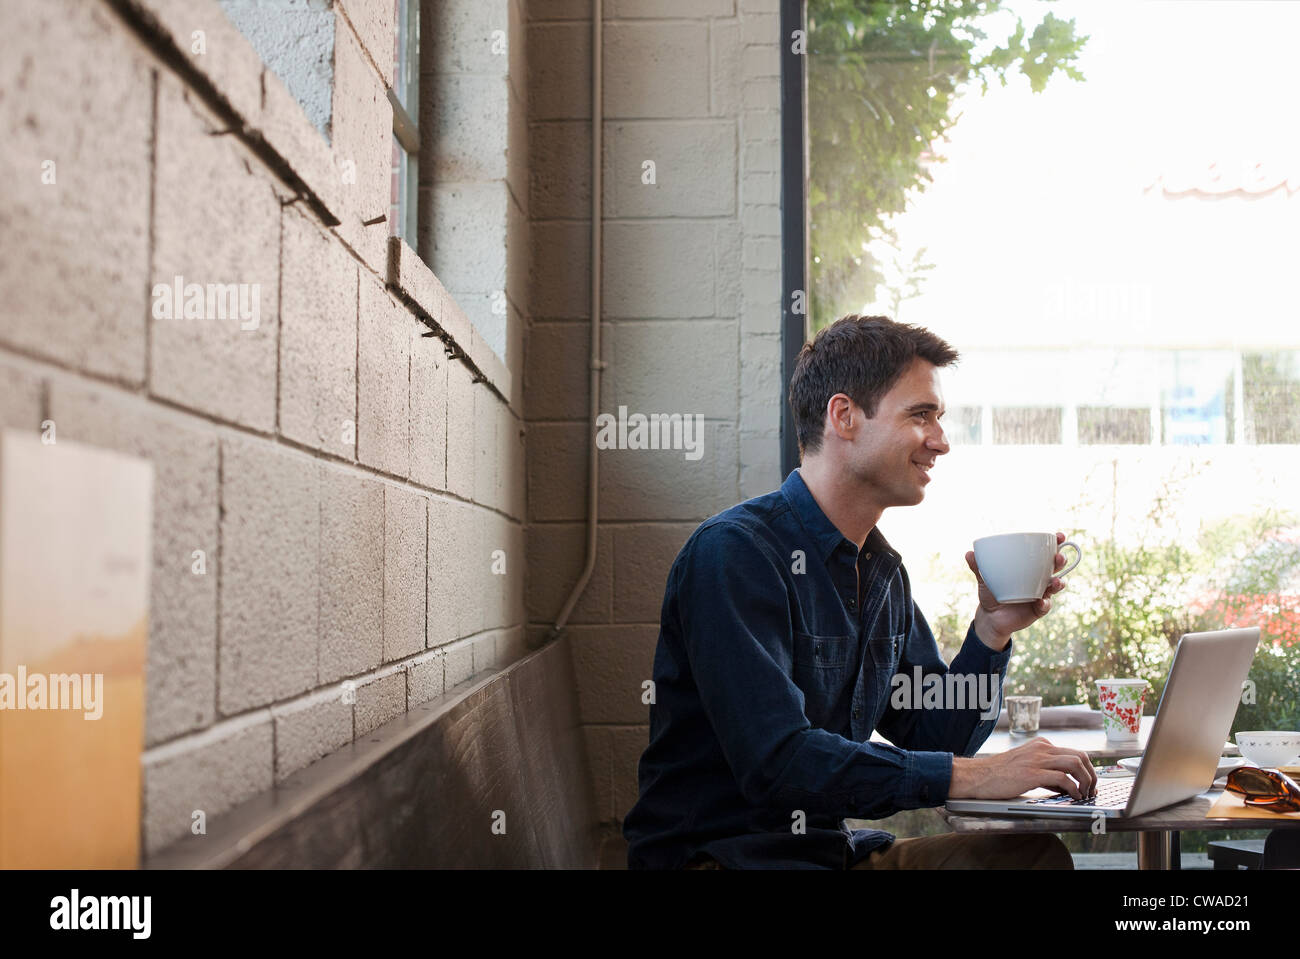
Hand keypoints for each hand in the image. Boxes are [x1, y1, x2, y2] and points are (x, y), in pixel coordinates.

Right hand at [950, 737, 1097, 800]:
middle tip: (1091, 790)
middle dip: (1092, 775)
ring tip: (1084, 794)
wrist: (978, 776)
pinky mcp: (1032, 773)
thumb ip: (1046, 771)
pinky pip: (1063, 778)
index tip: (1089, 783)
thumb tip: (1066, 785)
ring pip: (1076, 764)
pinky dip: (1073, 789)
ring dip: (1086, 781)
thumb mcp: (1026, 765)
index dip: (1087, 769)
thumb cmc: (999, 774)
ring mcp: (1037, 759)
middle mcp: (1042, 748)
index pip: (1075, 752)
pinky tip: (1073, 796)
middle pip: (1081, 756)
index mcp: (1041, 745)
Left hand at [966, 531, 1068, 648]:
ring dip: (1058, 583)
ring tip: (1055, 581)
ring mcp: (1041, 594)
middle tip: (1059, 557)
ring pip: (1055, 586)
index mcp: (1031, 567)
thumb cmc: (991, 592)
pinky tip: (1041, 601)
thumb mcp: (984, 578)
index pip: (1046, 552)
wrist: (990, 616)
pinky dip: (1045, 604)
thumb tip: (969, 553)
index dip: (1057, 543)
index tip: (1060, 536)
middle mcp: (1040, 579)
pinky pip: (1045, 606)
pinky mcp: (1038, 609)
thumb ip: (978, 566)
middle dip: (1061, 560)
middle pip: (1056, 567)